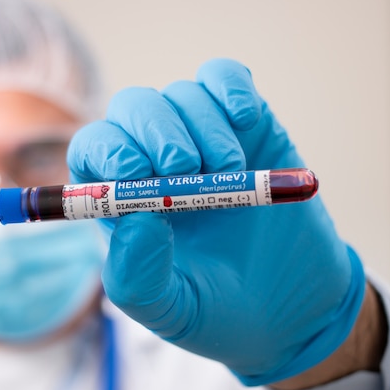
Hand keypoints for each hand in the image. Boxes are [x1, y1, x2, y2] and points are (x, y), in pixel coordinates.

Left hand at [67, 59, 365, 384]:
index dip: (109, 150)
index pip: (95, 151)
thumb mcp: (172, 311)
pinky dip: (230, 87)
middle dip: (155, 131)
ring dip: (203, 125)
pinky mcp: (246, 126)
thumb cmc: (220, 310)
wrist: (294, 306)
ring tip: (229, 170)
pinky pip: (225, 78)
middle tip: (185, 167)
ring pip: (182, 95)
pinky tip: (244, 117)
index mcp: (124, 202)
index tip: (139, 174)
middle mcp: (156, 163)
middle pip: (133, 109)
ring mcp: (201, 139)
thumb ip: (139, 278)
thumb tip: (136, 218)